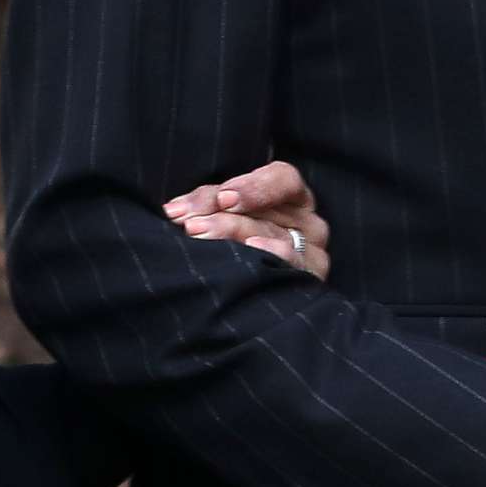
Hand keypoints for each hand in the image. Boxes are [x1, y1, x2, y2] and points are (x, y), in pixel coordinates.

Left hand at [163, 160, 331, 281]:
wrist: (244, 307)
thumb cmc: (231, 249)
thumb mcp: (222, 218)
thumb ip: (207, 208)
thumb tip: (173, 211)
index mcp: (291, 197)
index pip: (282, 178)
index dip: (253, 185)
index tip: (222, 197)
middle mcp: (306, 221)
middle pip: (273, 208)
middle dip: (226, 214)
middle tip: (191, 224)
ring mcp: (312, 250)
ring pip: (276, 235)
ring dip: (236, 232)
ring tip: (199, 235)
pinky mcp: (311, 277)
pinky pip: (299, 263)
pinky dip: (276, 253)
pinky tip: (254, 249)